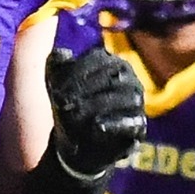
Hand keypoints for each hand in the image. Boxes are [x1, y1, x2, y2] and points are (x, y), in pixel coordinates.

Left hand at [43, 47, 145, 176]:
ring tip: (75, 113)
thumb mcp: (56, 83)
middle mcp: (129, 79)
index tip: (56, 86)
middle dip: (85, 87)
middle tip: (63, 100)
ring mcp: (136, 103)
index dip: (76, 70)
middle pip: (113, 76)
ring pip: (128, 98)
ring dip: (98, 104)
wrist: (77, 139)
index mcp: (111, 63)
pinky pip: (133, 123)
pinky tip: (97, 126)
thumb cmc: (69, 103)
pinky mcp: (138, 127)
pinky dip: (115, 124)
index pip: (98, 58)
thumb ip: (56, 66)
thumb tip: (60, 53)